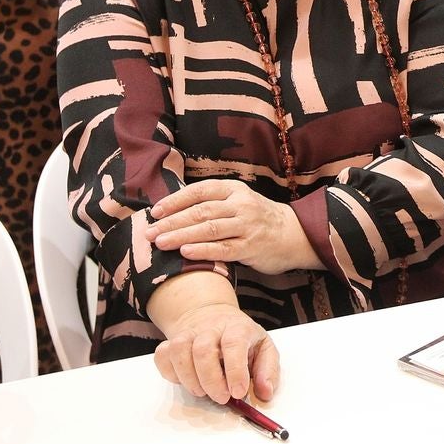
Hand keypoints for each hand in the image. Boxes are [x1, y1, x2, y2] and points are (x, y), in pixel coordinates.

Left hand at [147, 180, 318, 274]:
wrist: (294, 234)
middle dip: (172, 222)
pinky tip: (186, 253)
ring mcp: (247, 226)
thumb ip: (212, 204)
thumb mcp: (238, 202)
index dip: (175, 201)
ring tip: (160, 243)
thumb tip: (172, 212)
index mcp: (234, 190)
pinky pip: (223, 249)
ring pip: (209, 229)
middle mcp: (241, 205)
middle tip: (149, 233)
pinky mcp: (251, 247)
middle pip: (201, 211)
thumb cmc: (258, 219)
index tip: (154, 212)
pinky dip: (203, 250)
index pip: (199, 191)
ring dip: (182, 235)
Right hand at [153, 300, 278, 404]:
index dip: (235, 370)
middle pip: (203, 349)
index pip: (234, 343)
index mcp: (238, 327)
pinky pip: (162, 355)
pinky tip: (186, 380)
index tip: (238, 392)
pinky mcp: (171, 341)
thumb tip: (265, 393)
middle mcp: (211, 327)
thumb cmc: (241, 338)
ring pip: (179, 351)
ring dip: (190, 379)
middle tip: (222, 397)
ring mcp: (188, 333)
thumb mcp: (264, 349)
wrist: (213, 316)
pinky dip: (171, 374)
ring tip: (203, 391)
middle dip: (211, 381)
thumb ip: (268, 371)